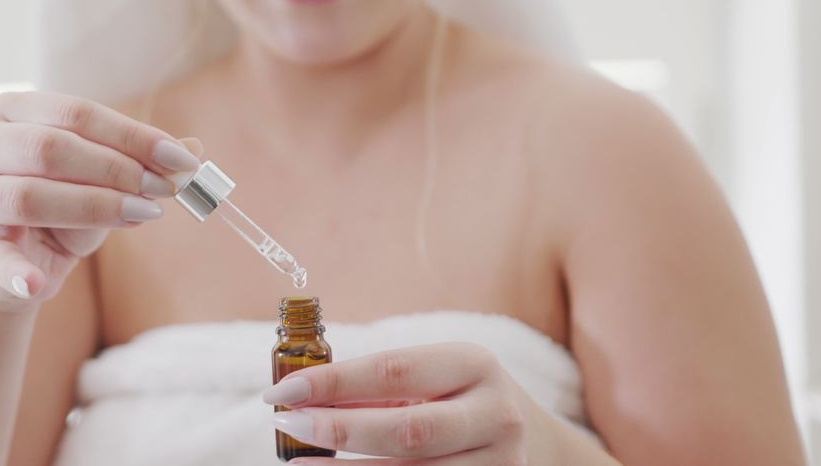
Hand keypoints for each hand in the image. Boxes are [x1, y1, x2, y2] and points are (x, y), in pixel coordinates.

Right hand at [0, 91, 200, 307]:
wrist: (17, 260)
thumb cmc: (63, 204)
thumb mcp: (105, 179)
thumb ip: (142, 161)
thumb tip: (194, 149)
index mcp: (14, 110)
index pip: (77, 113)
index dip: (133, 136)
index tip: (181, 160)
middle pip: (50, 149)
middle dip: (117, 169)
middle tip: (165, 190)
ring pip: (27, 196)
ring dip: (92, 208)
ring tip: (143, 216)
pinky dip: (17, 273)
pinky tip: (39, 284)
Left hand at [263, 343, 562, 464]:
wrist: (539, 445)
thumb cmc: (462, 402)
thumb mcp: (435, 379)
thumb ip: (380, 387)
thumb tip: (302, 397)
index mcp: (474, 363)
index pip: (393, 370)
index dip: (332, 383)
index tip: (281, 392)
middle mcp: (495, 414)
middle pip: (407, 430)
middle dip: (337, 430)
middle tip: (287, 425)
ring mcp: (501, 464)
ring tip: (301, 463)